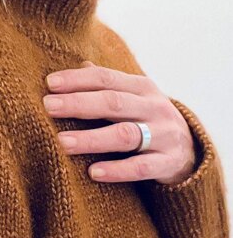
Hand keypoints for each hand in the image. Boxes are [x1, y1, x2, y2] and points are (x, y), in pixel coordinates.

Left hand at [43, 61, 195, 183]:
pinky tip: (93, 172)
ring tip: (62, 142)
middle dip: (78, 103)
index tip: (49, 84)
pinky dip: (117, 170)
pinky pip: (141, 167)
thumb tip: (80, 64)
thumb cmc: (148, 121)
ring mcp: (164, 135)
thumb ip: (110, 85)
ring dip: (91, 139)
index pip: (106, 78)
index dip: (77, 79)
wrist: (189, 150)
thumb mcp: (134, 99)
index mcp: (142, 88)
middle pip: (113, 103)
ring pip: (125, 135)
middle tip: (48, 107)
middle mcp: (154, 108)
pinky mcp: (168, 162)